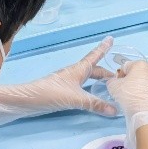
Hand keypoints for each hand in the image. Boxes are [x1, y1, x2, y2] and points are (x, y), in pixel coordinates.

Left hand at [0, 38, 117, 127]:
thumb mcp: (75, 99)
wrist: (29, 99)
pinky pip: (83, 86)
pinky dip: (91, 88)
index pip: (94, 56)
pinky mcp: (64, 90)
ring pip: (88, 78)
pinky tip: (92, 95)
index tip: (111, 38)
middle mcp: (75, 73)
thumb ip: (95, 104)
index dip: (103, 48)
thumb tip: (114, 110)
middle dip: (105, 71)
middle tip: (118, 75)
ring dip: (98, 79)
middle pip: (94, 69)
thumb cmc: (52, 93)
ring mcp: (69, 81)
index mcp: (79, 69)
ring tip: (109, 84)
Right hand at [107, 60, 147, 144]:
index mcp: (141, 65)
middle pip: (142, 73)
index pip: (127, 67)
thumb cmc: (130, 97)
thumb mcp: (113, 88)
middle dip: (137, 81)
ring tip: (144, 100)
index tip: (120, 87)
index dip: (121, 77)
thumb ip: (112, 81)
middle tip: (132, 94)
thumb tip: (115, 81)